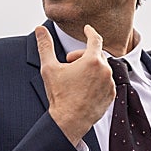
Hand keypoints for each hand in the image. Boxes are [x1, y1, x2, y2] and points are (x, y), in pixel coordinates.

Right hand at [34, 24, 114, 144]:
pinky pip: (106, 82)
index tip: (87, 29)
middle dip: (83, 56)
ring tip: (76, 78)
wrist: (69, 121)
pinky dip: (97, 81)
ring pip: (102, 69)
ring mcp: (110, 83)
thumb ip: (45, 46)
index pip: (95, 39)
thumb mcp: (49, 68)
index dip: (90, 32)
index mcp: (92, 60)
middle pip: (96, 55)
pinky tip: (84, 88)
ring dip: (90, 69)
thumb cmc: (60, 95)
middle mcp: (105, 70)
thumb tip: (39, 30)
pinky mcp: (111, 95)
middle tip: (69, 63)